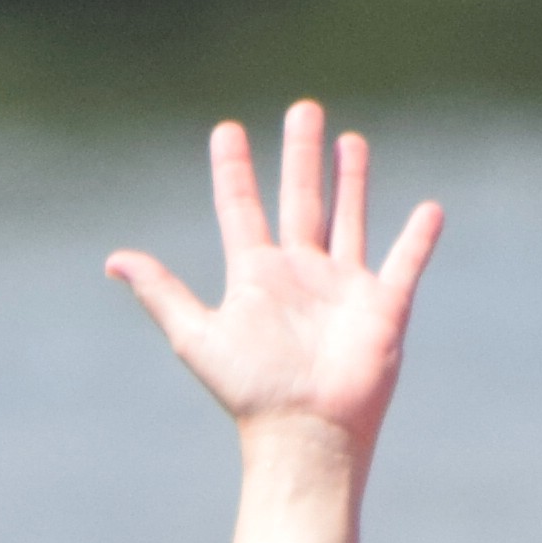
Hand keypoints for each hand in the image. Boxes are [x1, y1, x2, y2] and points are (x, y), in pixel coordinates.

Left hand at [107, 100, 435, 450]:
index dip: (232, 171)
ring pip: (348, 219)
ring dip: (351, 181)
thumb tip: (112, 260)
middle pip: (300, 200)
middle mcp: (300, 274)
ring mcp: (343, 288)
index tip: (226, 130)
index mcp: (256, 275)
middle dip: (301, 156)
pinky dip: (418, 238)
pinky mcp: (382, 306)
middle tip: (303, 109)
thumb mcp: (196, 336)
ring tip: (351, 140)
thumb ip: (161, 294)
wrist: (305, 433)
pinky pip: (405, 263)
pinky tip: (429, 209)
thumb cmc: (250, 390)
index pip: (241, 208)